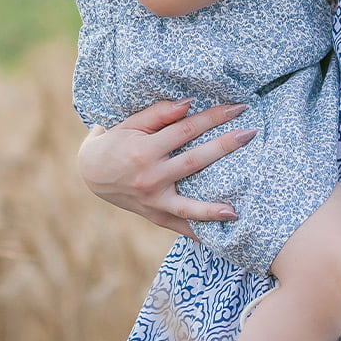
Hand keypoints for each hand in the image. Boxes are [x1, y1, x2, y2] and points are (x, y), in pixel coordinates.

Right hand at [78, 98, 256, 237]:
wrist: (90, 174)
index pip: (186, 130)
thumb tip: (188, 104)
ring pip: (187, 206)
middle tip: (250, 134)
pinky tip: (221, 236)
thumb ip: (159, 114)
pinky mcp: (155, 216)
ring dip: (212, 209)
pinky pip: (180, 226)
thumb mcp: (130, 124)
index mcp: (145, 151)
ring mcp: (153, 201)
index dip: (212, 117)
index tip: (237, 108)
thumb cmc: (115, 143)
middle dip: (224, 147)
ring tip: (235, 210)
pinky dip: (199, 232)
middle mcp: (150, 177)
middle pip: (194, 161)